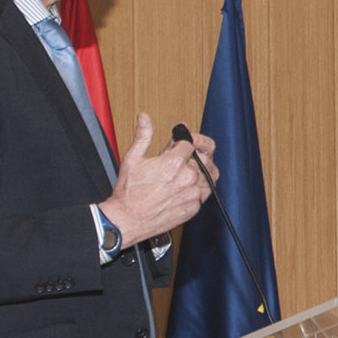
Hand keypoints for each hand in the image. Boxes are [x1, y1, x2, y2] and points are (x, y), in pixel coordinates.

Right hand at [102, 114, 215, 247]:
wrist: (128, 219)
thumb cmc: (129, 192)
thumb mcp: (133, 158)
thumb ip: (144, 136)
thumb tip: (145, 118)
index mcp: (174, 163)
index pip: (189, 143)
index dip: (183, 140)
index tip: (179, 140)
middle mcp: (187, 178)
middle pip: (201, 158)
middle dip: (191, 155)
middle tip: (181, 157)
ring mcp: (193, 194)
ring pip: (209, 175)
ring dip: (200, 170)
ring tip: (187, 170)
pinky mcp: (194, 208)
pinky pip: (205, 193)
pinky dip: (199, 187)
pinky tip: (186, 186)